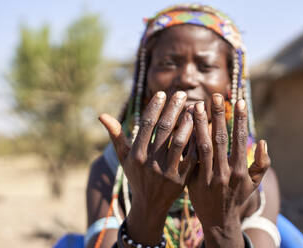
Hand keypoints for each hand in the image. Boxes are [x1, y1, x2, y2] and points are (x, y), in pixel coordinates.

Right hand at [99, 91, 195, 244]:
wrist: (150, 205)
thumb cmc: (136, 176)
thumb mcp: (124, 158)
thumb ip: (116, 135)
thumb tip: (102, 114)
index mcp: (136, 155)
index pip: (147, 125)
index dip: (155, 107)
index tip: (162, 94)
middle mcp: (151, 163)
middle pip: (164, 129)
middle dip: (173, 109)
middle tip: (181, 94)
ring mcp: (167, 172)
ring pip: (180, 141)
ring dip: (187, 122)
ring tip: (193, 107)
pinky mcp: (182, 180)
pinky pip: (192, 156)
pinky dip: (196, 140)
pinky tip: (201, 127)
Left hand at [188, 94, 269, 246]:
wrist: (218, 220)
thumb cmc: (238, 198)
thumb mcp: (254, 184)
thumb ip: (262, 164)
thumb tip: (264, 142)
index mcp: (240, 171)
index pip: (240, 140)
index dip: (239, 120)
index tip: (238, 101)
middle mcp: (224, 173)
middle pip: (220, 139)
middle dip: (217, 116)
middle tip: (214, 96)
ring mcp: (207, 177)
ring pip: (202, 146)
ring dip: (199, 125)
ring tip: (197, 106)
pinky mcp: (193, 180)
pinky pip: (190, 158)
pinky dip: (188, 141)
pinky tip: (185, 126)